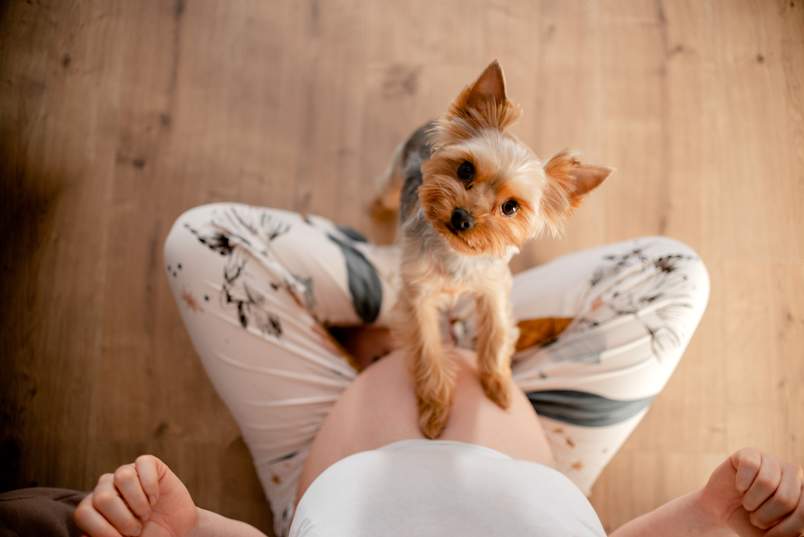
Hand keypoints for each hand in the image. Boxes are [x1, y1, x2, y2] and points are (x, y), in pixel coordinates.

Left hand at [75, 455, 197, 536]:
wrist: (176, 532)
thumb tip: (84, 536)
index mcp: (93, 508)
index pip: (84, 513)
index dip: (102, 529)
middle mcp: (106, 488)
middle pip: (103, 497)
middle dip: (124, 519)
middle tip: (137, 528)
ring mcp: (126, 473)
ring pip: (123, 476)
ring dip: (138, 502)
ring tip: (145, 514)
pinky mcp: (147, 464)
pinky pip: (143, 464)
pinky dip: (151, 487)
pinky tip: (155, 499)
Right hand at [701, 448, 803, 535]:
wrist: (723, 512)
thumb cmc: (751, 525)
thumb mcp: (774, 535)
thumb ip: (791, 532)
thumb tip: (802, 531)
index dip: (787, 527)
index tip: (770, 535)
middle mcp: (794, 475)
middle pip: (785, 498)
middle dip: (765, 515)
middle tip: (756, 518)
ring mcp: (772, 461)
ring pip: (767, 482)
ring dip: (751, 501)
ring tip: (748, 504)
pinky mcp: (750, 453)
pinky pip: (750, 466)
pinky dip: (741, 483)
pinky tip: (740, 487)